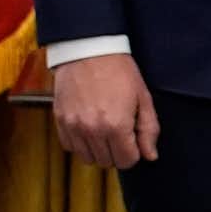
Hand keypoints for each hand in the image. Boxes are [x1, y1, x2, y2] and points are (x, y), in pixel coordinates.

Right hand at [52, 51, 158, 169]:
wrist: (89, 49)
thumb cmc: (119, 71)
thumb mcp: (143, 98)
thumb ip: (149, 130)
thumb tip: (150, 156)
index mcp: (116, 126)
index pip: (126, 161)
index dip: (134, 153)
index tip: (133, 140)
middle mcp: (93, 130)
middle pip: (107, 162)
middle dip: (117, 152)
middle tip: (120, 133)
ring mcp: (74, 126)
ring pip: (87, 158)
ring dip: (98, 150)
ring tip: (104, 130)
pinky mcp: (60, 120)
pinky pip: (70, 146)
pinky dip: (80, 142)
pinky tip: (89, 127)